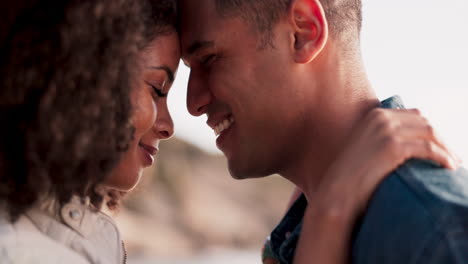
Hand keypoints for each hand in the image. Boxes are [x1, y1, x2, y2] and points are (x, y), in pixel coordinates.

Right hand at [314, 108, 458, 217]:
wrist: (337, 192)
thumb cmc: (350, 177)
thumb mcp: (365, 148)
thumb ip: (382, 138)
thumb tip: (410, 143)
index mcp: (374, 115)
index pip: (414, 115)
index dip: (429, 131)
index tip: (440, 146)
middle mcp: (381, 118)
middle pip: (424, 122)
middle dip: (441, 138)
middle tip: (451, 156)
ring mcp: (387, 131)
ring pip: (430, 133)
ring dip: (446, 148)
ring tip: (454, 163)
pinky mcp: (394, 147)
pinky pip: (429, 149)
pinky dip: (444, 157)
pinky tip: (449, 167)